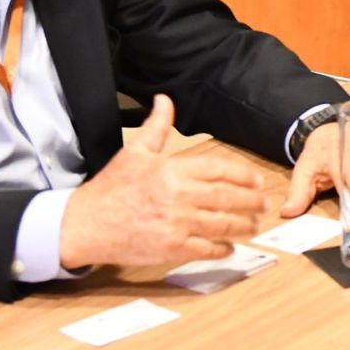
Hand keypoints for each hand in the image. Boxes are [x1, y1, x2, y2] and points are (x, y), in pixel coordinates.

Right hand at [59, 95, 266, 270]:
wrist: (85, 224)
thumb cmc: (110, 189)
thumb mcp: (134, 152)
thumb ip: (156, 127)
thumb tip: (164, 100)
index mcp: (172, 171)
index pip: (219, 169)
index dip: (243, 175)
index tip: (256, 180)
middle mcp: (178, 197)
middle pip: (227, 198)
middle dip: (251, 201)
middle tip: (264, 203)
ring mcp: (177, 224)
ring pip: (222, 225)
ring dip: (243, 225)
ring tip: (254, 224)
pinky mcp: (171, 249)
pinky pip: (206, 249)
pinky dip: (222, 248)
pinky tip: (230, 246)